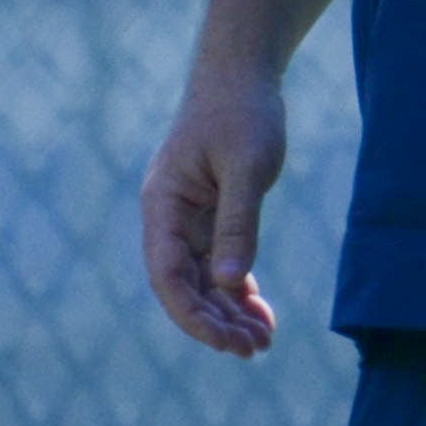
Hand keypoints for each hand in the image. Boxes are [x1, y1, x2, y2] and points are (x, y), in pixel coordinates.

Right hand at [141, 60, 289, 357]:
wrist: (243, 75)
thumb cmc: (242, 112)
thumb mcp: (247, 165)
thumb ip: (238, 221)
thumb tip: (230, 282)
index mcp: (163, 206)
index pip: (169, 276)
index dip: (193, 315)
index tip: (224, 341)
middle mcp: (169, 220)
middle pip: (185, 287)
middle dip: (215, 323)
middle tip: (253, 351)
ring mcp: (189, 222)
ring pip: (204, 282)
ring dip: (229, 314)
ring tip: (262, 344)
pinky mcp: (213, 219)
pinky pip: (222, 266)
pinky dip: (239, 292)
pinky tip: (261, 317)